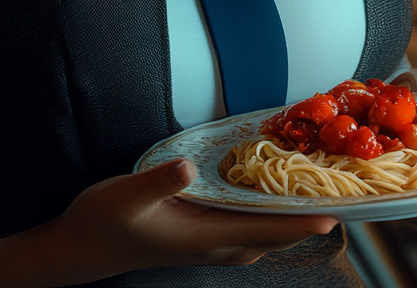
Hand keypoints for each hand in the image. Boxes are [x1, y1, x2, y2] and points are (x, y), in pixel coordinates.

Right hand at [44, 159, 337, 278]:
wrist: (82, 248)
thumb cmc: (104, 221)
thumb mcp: (128, 195)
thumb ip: (160, 181)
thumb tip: (190, 167)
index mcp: (203, 238)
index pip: (263, 230)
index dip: (299, 224)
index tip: (332, 216)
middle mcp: (212, 245)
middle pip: (271, 236)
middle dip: (304, 222)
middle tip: (335, 199)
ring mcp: (205, 244)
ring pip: (260, 236)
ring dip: (287, 222)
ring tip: (311, 199)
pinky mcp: (198, 237)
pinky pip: (244, 229)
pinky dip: (264, 218)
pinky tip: (266, 201)